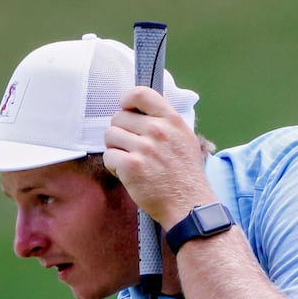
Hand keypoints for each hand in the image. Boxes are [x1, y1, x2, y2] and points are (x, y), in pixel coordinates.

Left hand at [102, 87, 213, 227]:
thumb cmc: (185, 174)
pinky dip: (113, 166)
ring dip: (115, 149)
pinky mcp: (131, 166)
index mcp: (171, 120)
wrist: (189, 204)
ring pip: (110, 136)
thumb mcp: (184, 138)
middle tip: (130, 148)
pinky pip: (108, 156)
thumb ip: (165, 121)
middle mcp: (158, 131)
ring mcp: (144, 148)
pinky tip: (127, 173)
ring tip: (129, 161)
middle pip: (118, 117)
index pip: (141, 93)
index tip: (126, 110)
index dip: (127, 101)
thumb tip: (142, 109)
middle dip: (120, 132)